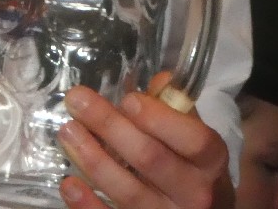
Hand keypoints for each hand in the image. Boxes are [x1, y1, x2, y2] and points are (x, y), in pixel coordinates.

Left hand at [56, 80, 232, 208]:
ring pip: (127, 191)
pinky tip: (69, 183)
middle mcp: (194, 194)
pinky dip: (88, 204)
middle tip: (77, 101)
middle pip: (151, 159)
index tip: (128, 98)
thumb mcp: (198, 142)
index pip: (193, 139)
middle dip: (110, 126)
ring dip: (93, 159)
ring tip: (67, 131)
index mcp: (210, 162)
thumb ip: (179, 111)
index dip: (160, 119)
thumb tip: (159, 81)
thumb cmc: (196, 172)